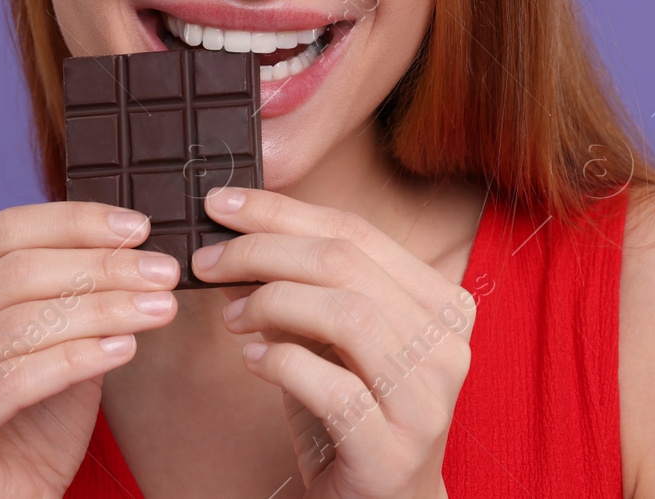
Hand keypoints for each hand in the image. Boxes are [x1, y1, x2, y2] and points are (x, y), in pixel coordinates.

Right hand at [0, 201, 181, 498]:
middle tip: (162, 272)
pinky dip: (76, 360)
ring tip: (158, 308)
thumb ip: (74, 286)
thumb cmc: (31, 415)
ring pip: (19, 325)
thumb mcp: (57, 335)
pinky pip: (14, 382)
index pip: (5, 231)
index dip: (76, 223)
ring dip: (102, 310)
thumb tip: (132, 240)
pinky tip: (123, 349)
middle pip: (16, 274)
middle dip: (102, 267)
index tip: (139, 228)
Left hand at [194, 187, 476, 498]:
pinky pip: (333, 387)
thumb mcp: (333, 341)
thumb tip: (236, 237)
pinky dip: (282, 364)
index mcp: (442, 301)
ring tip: (232, 316)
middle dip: (263, 251)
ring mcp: (427, 398)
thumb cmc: (354, 415)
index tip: (221, 205)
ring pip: (347, 315)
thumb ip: (305, 289)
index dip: (282, 212)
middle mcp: (447, 342)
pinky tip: (253, 362)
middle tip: (207, 261)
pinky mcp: (395, 450)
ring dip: (272, 304)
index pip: (357, 232)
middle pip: (346, 264)